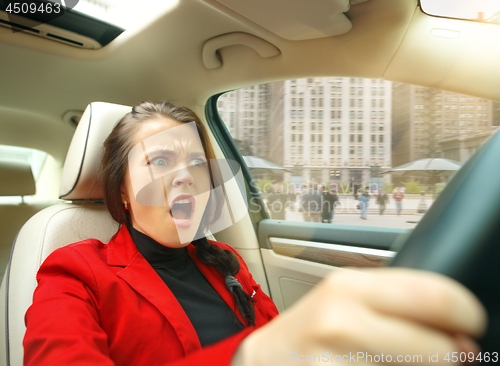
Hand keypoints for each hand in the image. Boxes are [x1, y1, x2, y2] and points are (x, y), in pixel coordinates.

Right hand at [233, 268, 485, 364]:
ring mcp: (335, 363)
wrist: (266, 360)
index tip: (470, 323)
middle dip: (448, 355)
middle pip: (438, 350)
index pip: (433, 295)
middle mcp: (341, 322)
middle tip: (443, 353)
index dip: (465, 313)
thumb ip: (397, 303)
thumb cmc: (310, 331)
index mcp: (349, 288)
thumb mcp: (347, 300)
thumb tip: (457, 328)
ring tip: (395, 360)